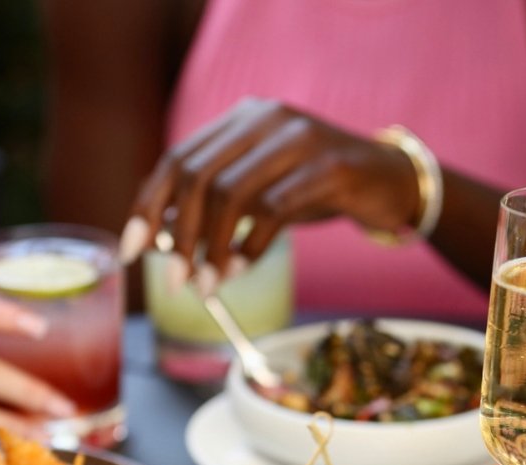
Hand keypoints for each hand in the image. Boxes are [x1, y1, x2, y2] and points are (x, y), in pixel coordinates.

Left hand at [122, 98, 419, 282]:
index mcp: (242, 121)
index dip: (149, 205)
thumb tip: (165, 236)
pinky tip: (243, 268)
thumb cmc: (320, 189)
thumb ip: (219, 205)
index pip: (179, 159)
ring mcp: (298, 138)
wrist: (392, 182)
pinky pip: (275, 208)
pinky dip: (252, 244)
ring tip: (209, 284)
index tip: (132, 248)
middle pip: (199, 175)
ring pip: (233, 192)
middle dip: (180, 234)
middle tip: (176, 280)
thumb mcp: (263, 192)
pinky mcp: (330, 166)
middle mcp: (265, 119)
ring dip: (214, 247)